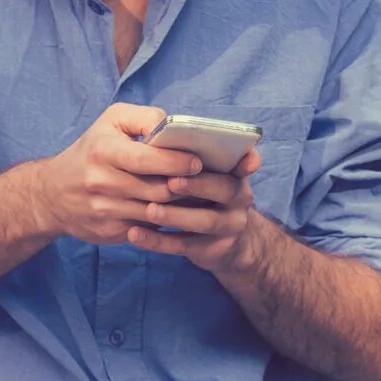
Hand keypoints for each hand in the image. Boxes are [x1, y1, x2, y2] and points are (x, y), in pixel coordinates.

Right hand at [30, 103, 200, 244]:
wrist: (52, 194)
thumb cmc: (92, 150)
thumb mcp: (111, 122)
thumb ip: (145, 118)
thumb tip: (174, 127)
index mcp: (103, 151)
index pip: (147, 159)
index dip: (176, 162)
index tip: (198, 162)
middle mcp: (101, 182)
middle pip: (158, 189)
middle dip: (185, 186)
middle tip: (206, 181)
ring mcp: (105, 210)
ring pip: (157, 212)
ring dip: (181, 205)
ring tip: (199, 195)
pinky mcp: (110, 232)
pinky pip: (149, 228)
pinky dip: (167, 221)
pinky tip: (180, 212)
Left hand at [124, 145, 263, 271]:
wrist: (220, 241)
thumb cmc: (201, 195)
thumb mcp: (206, 173)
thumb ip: (192, 154)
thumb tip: (161, 129)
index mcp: (236, 173)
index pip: (245, 162)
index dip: (244, 159)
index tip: (228, 158)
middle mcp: (240, 198)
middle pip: (224, 190)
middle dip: (197, 186)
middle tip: (169, 183)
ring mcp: (230, 226)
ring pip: (205, 221)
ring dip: (176, 215)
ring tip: (148, 210)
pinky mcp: (214, 250)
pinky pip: (186, 246)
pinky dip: (159, 241)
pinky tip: (135, 234)